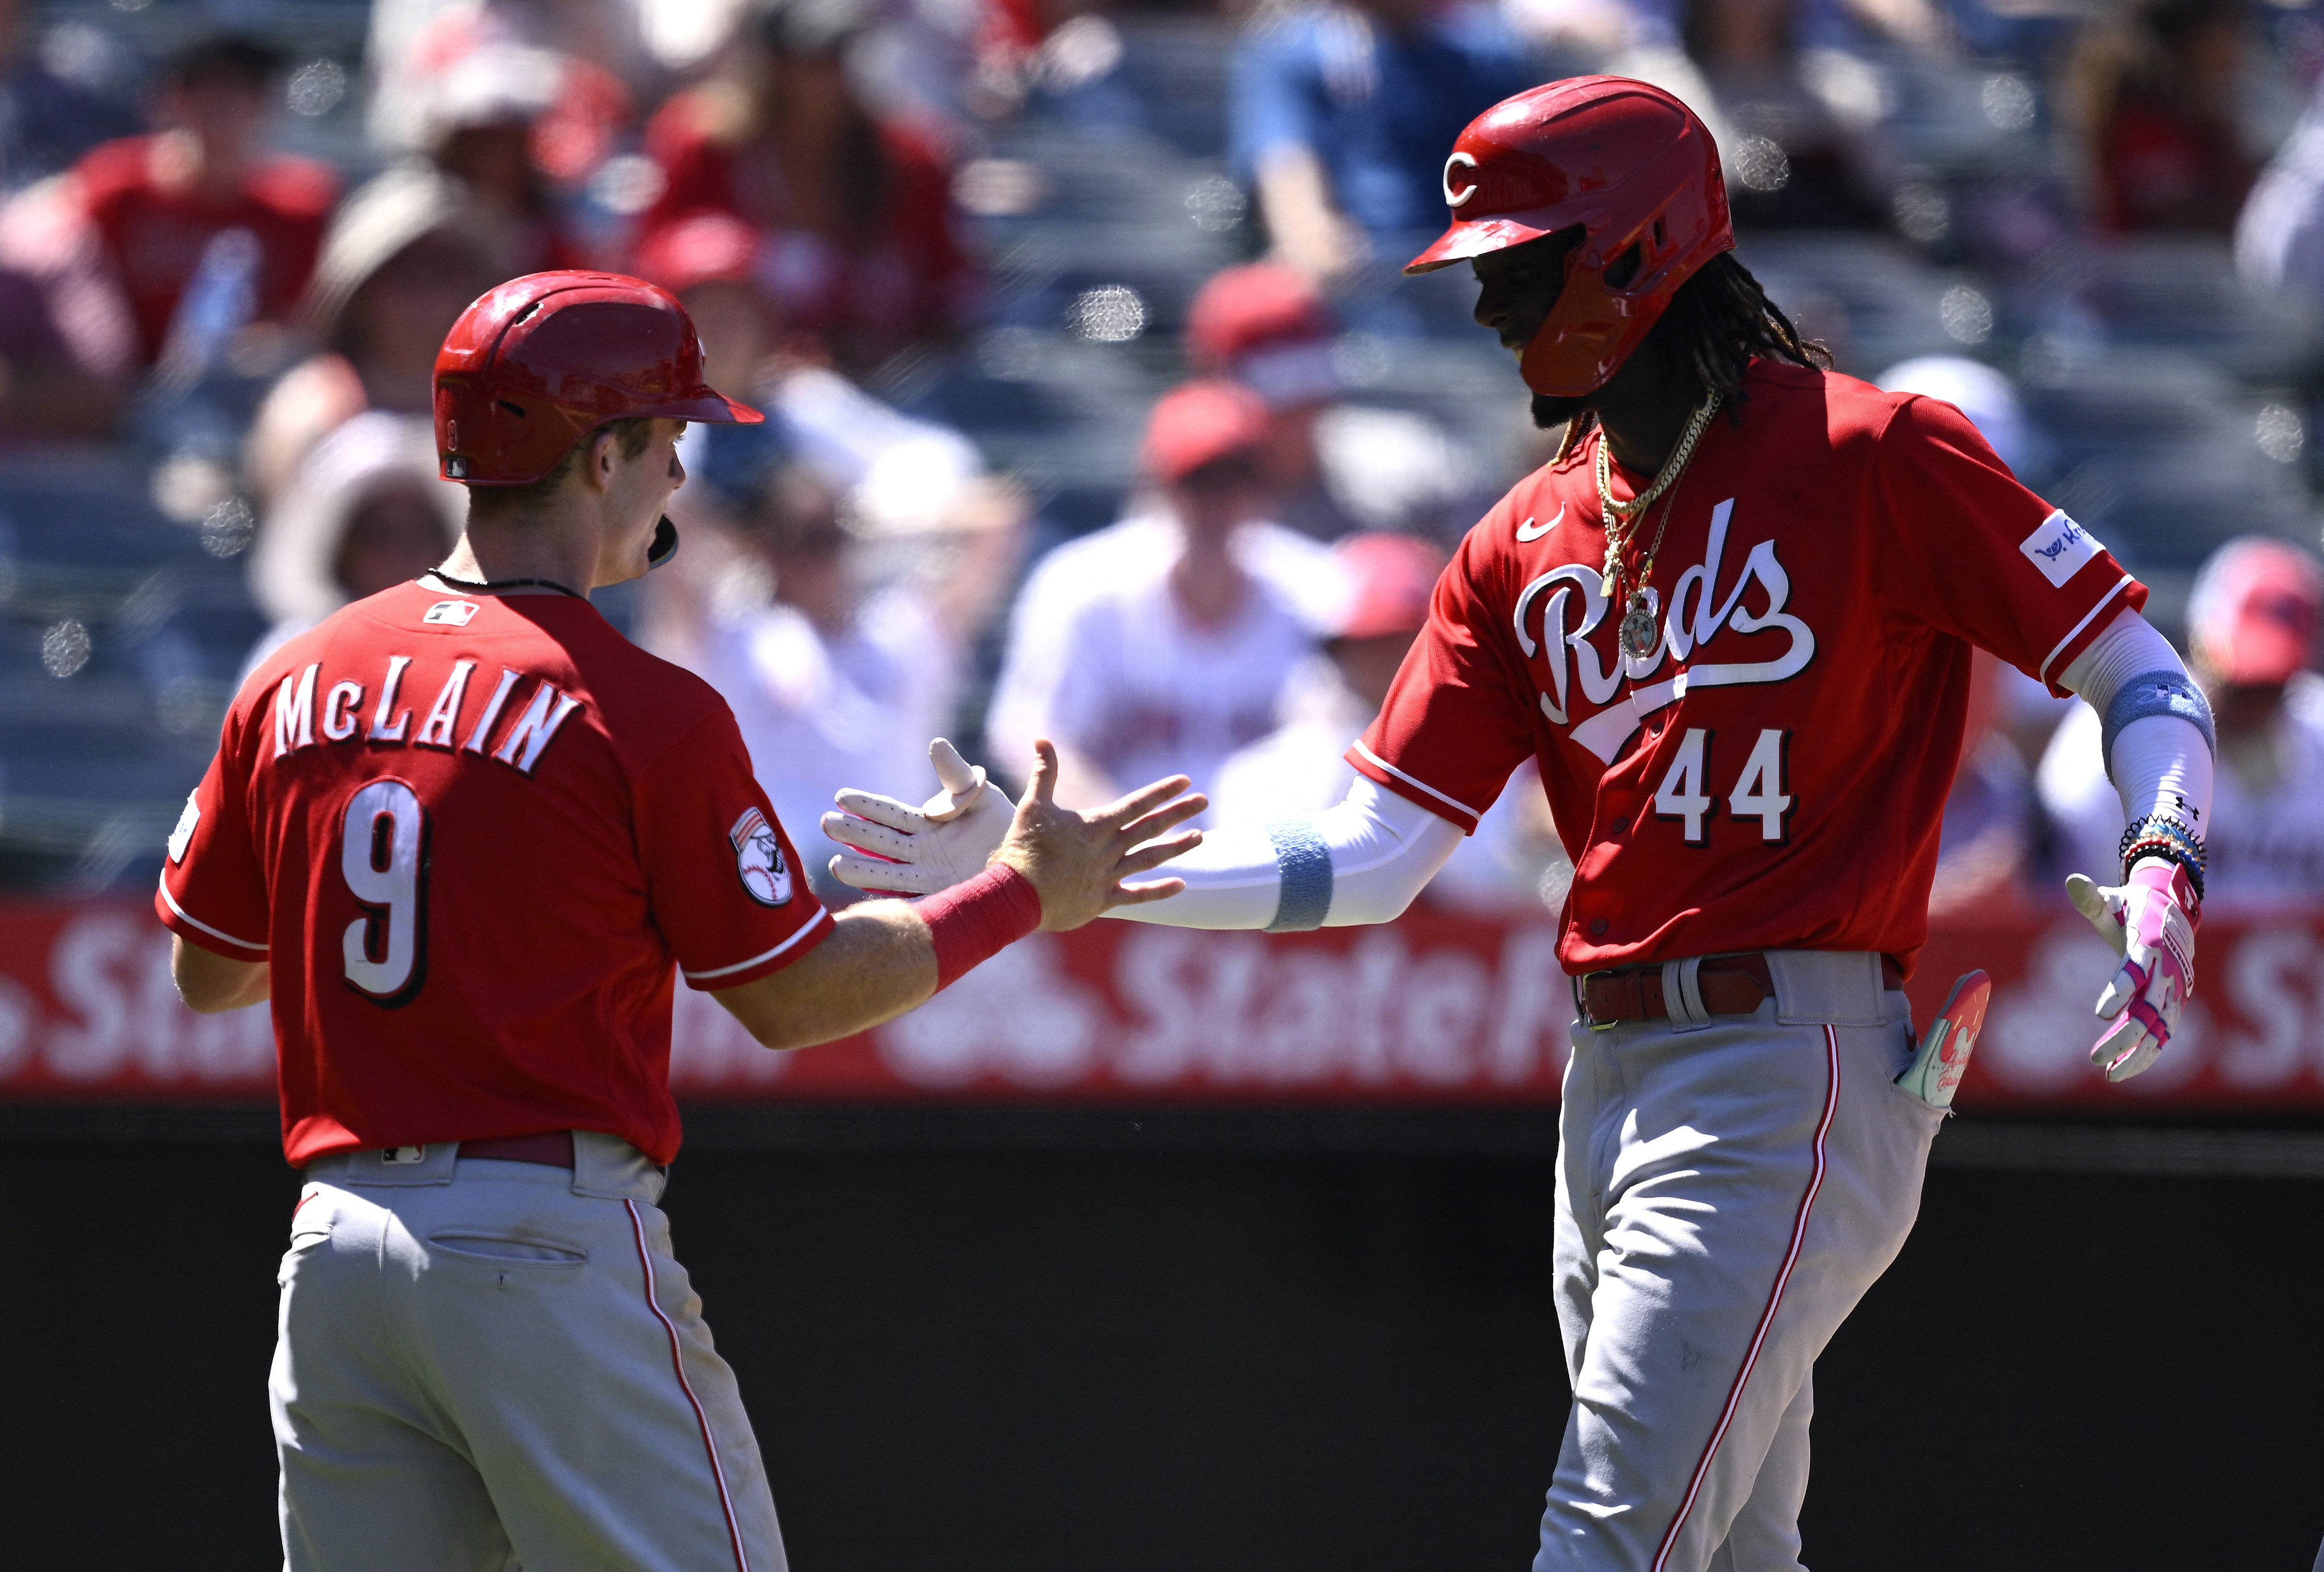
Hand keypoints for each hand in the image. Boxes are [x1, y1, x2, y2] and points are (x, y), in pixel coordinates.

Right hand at [824, 739, 1014, 895]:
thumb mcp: (979, 794)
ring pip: (887, 873)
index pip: (890, 813)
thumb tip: (935, 743)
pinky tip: (869, 902)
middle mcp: (920, 852)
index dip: (867, 805)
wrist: (1028, 862)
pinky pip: (911, 901)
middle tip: (827, 823)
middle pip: (880, 842)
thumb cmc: (1003, 824)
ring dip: (861, 870)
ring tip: (835, 865)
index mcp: (926, 824)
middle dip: (854, 833)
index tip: (841, 796)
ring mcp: (927, 877)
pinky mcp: (940, 899)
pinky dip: (891, 902)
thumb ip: (955, 775)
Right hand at [992, 740, 1204, 930]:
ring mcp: (1108, 876)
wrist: (1015, 895)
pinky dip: (1159, 891)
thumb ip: (1044, 773)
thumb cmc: (1023, 848)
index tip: (1185, 781)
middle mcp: (1108, 849)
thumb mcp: (1033, 805)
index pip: (1136, 804)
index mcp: (1095, 825)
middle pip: (1151, 828)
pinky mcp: (1103, 900)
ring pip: (1150, 859)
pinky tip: (1181, 885)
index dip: (1162, 791)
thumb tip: (1042, 740)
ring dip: (1177, 847)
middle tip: (1204, 800)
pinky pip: (1137, 895)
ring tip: (1200, 837)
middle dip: (1179, 813)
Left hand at [2066, 860, 2197, 1082]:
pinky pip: (2164, 1034)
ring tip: (2109, 1075)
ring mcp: (2174, 990)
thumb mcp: (2113, 901)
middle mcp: (2166, 971)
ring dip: (2138, 1054)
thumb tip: (2072, 880)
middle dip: (2123, 1037)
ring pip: (2161, 1030)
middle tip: (2093, 1058)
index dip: (2119, 991)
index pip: (2134, 970)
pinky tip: (2122, 1070)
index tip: (2099, 1014)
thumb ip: (2092, 899)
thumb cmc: (2133, 908)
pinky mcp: (2175, 1003)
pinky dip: (2148, 1054)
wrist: (2174, 913)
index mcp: (2147, 944)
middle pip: (2149, 1010)